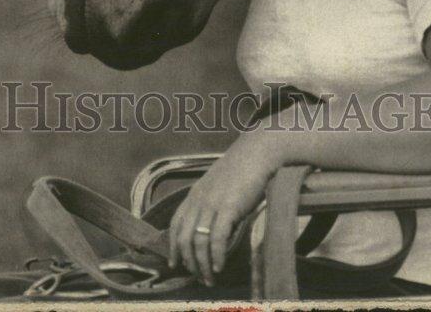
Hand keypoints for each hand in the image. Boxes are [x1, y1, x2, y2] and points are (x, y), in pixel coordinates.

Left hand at [168, 133, 277, 286]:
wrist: (258, 152)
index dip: (173, 246)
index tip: (174, 263)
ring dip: (203, 265)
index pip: (175, 224)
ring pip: (198, 242)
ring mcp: (212, 203)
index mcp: (194, 194)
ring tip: (210, 278)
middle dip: (189, 262)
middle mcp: (199, 199)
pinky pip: (217, 239)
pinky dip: (216, 256)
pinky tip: (219, 266)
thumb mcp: (218, 186)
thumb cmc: (242, 168)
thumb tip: (211, 230)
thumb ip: (211, 204)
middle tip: (198, 277)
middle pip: (184, 238)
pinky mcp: (228, 208)